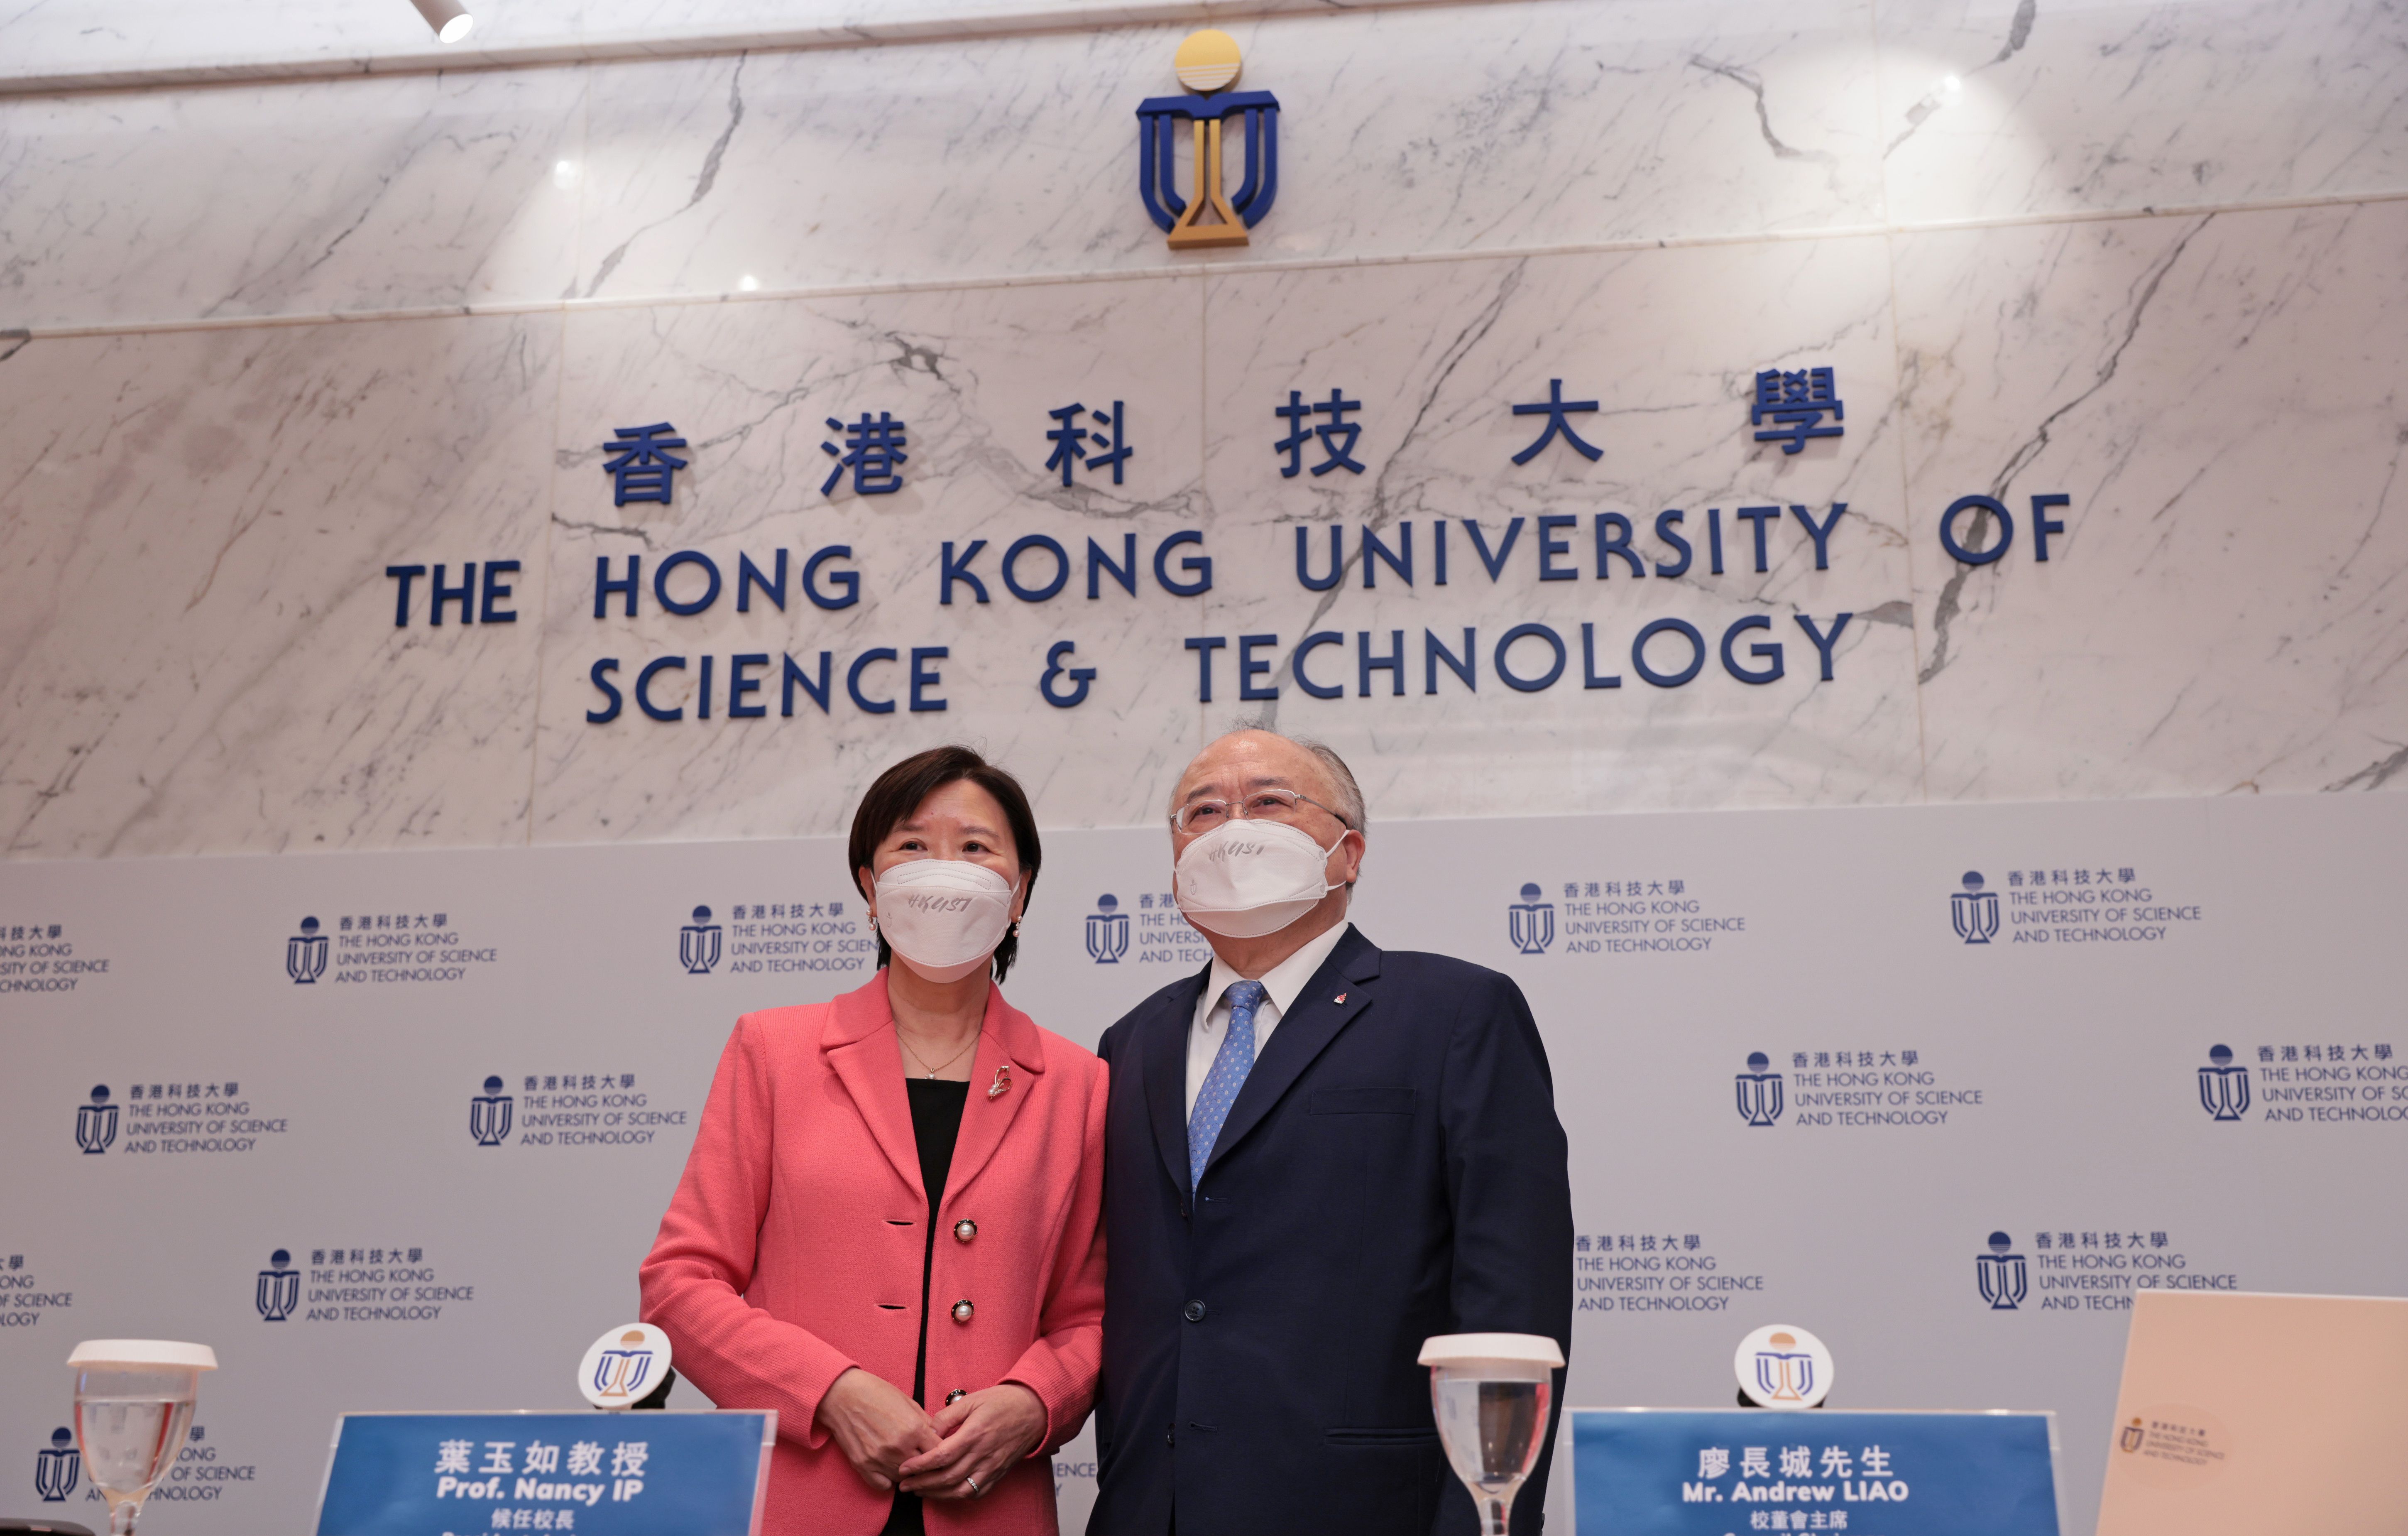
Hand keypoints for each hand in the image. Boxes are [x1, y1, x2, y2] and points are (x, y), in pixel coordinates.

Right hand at [817, 1367, 940, 1492]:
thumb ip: (925, 1422)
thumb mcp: (907, 1401)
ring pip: (904, 1478)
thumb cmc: (875, 1392)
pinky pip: (883, 1485)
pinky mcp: (863, 1466)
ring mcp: (880, 1459)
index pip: (939, 1452)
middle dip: (925, 1461)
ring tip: (903, 1458)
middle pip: (923, 1467)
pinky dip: (888, 1479)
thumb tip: (936, 1436)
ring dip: (907, 1471)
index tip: (935, 1448)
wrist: (842, 1394)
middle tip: (919, 1454)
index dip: (940, 1450)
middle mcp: (899, 1447)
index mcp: (914, 1428)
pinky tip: (887, 1466)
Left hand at [897, 1383, 1047, 1499]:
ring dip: (937, 1494)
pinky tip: (944, 1494)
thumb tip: (927, 1432)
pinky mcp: (998, 1473)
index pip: (941, 1456)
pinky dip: (958, 1497)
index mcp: (974, 1433)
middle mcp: (983, 1454)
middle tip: (904, 1484)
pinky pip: (976, 1492)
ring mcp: (991, 1466)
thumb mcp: (971, 1400)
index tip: (904, 1468)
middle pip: (947, 1477)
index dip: (920, 1465)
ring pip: (960, 1490)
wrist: (1034, 1411)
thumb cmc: (1002, 1402)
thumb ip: (947, 1417)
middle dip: (922, 1484)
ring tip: (919, 1491)